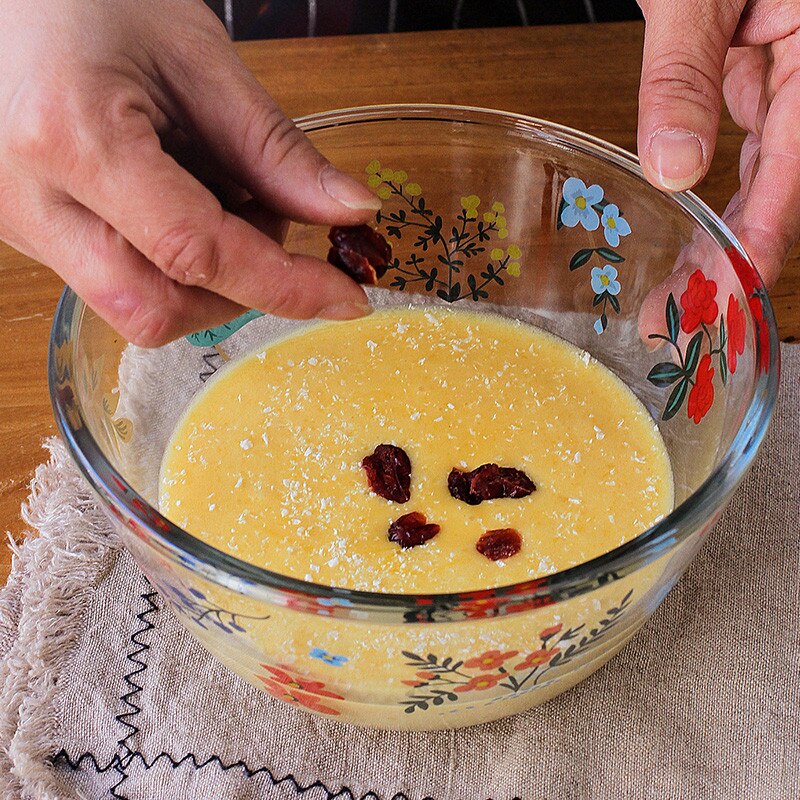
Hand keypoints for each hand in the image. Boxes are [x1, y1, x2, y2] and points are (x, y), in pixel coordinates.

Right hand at [0, 0, 379, 345]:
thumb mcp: (200, 61)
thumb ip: (276, 152)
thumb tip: (350, 212)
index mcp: (72, 138)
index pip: (195, 251)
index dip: (283, 285)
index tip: (344, 297)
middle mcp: (31, 198)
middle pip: (156, 309)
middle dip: (237, 290)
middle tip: (267, 220)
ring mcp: (21, 221)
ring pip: (135, 306)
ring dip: (207, 277)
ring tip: (219, 194)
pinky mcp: (29, 230)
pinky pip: (115, 280)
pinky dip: (172, 262)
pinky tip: (179, 199)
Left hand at [637, 0, 799, 288]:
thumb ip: (684, 75)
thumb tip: (672, 167)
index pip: (795, 159)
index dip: (767, 229)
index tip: (738, 284)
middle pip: (784, 181)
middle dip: (738, 254)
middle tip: (691, 315)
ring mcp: (789, 73)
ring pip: (767, 172)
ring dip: (724, 234)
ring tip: (679, 293)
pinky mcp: (762, 72)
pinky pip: (752, 148)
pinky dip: (721, 197)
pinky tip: (693, 238)